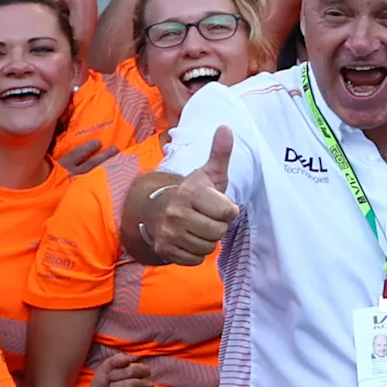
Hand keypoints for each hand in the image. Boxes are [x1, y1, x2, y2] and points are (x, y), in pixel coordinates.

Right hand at [148, 132, 239, 265]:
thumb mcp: (209, 173)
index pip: (228, 213)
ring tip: (198, 227)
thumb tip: (226, 127)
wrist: (158, 210)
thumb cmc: (193, 193)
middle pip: (218, 232)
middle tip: (208, 217)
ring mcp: (168, 233)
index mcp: (191, 193)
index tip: (219, 205)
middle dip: (218, 226)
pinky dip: (196, 252)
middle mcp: (176, 213)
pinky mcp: (164, 249)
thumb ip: (220, 153)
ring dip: (208, 240)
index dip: (229, 211)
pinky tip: (189, 239)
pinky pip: (195, 259)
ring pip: (208, 247)